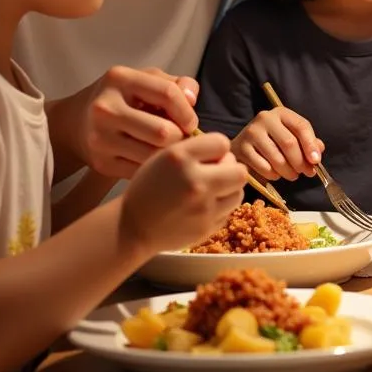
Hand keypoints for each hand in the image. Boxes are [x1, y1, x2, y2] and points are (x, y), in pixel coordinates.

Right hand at [73, 67, 199, 179]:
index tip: (191, 122)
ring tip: (168, 148)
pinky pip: (143, 171)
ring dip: (169, 154)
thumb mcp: (145, 80)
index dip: (187, 111)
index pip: (168, 94)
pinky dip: (153, 168)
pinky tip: (152, 160)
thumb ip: (175, 83)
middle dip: (179, 137)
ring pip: (154, 155)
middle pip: (163, 132)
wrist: (75, 123)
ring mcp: (101, 138)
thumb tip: (192, 99)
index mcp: (120, 79)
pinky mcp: (101, 163)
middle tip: (179, 137)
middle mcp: (106, 108)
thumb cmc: (122, 98)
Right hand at [120, 132, 247, 254]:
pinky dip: (220, 207)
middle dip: (230, 168)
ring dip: (229, 188)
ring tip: (213, 189)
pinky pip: (228, 211)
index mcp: (180, 158)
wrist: (132, 227)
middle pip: (239, 170)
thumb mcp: (163, 157)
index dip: (217, 148)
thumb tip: (224, 149)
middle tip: (218, 171)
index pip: (222, 143)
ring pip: (239, 192)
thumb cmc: (148, 188)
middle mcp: (194, 181)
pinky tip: (204, 206)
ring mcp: (202, 207)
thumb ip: (194, 149)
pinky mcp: (206, 227)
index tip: (209, 155)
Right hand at [232, 107, 323, 181]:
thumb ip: (307, 142)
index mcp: (281, 113)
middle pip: (289, 143)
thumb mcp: (291, 136)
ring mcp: (251, 133)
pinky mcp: (241, 149)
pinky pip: (264, 168)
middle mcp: (265, 118)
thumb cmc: (272, 142)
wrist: (243, 147)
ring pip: (277, 158)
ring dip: (289, 172)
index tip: (316, 161)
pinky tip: (275, 174)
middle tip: (306, 173)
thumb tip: (318, 152)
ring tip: (292, 175)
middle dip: (301, 162)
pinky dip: (274, 175)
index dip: (311, 145)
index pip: (301, 126)